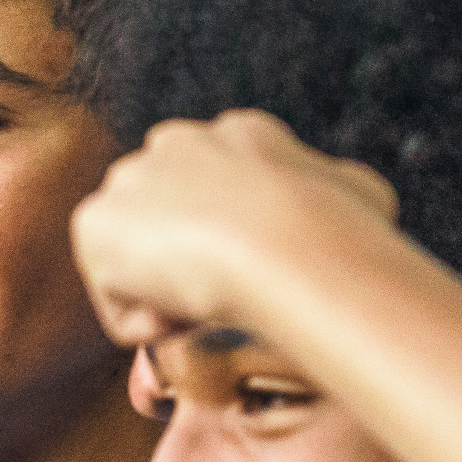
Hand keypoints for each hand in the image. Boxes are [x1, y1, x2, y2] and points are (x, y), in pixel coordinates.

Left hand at [71, 109, 397, 350]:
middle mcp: (173, 143)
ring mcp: (127, 180)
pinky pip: (122, 308)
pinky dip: (154, 327)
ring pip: (148, 273)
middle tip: (233, 300)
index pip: (219, 202)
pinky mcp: (92, 225)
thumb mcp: (368, 197)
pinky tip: (187, 311)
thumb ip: (343, 191)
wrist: (280, 243)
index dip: (237, 254)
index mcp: (237, 134)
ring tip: (216, 303)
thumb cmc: (338, 233)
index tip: (261, 278)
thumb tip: (353, 200)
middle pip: (172, 234)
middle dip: (194, 273)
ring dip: (178, 302)